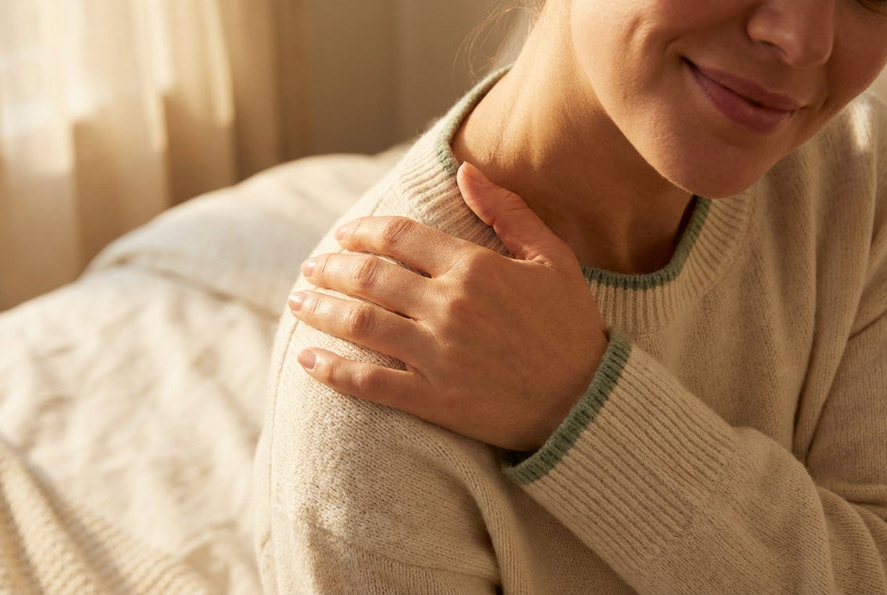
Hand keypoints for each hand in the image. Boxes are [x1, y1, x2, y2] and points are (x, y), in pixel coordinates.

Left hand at [289, 162, 607, 450]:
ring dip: (321, 309)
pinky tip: (308, 359)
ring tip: (298, 301)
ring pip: (360, 323)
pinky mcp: (432, 399)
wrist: (588, 402)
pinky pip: (369, 382)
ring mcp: (437, 355)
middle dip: (331, 267)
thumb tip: (465, 170)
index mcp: (474, 268)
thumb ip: (507, 212)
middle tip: (310, 267)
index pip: (399, 237)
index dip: (363, 231)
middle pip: (370, 277)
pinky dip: (332, 370)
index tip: (343, 234)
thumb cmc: (571, 327)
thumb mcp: (552, 259)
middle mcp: (449, 306)